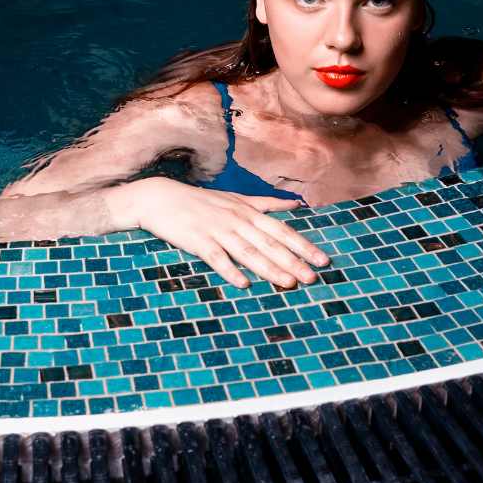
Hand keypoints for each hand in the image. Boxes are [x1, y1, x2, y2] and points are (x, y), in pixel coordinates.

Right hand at [110, 177, 330, 289]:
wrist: (160, 198)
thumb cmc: (201, 201)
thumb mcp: (237, 198)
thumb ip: (267, 203)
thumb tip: (296, 203)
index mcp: (248, 211)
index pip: (281, 230)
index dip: (303, 245)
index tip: (322, 260)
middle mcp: (237, 220)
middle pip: (269, 243)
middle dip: (293, 261)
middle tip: (312, 278)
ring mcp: (217, 231)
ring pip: (248, 252)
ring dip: (269, 268)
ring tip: (288, 283)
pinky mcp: (197, 241)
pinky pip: (217, 258)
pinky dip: (230, 270)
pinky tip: (244, 284)